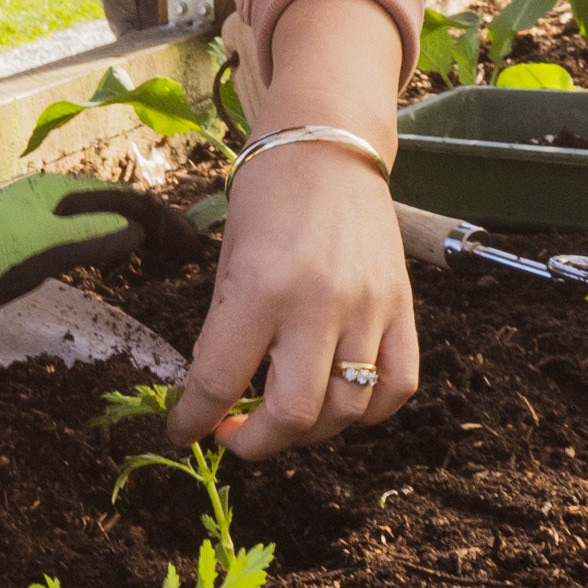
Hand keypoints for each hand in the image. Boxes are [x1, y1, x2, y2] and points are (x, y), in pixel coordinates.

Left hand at [0, 172, 179, 332]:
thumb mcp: (46, 251)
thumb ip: (92, 237)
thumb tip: (137, 232)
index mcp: (62, 195)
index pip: (129, 200)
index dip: (163, 220)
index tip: (190, 243)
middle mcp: (51, 195)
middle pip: (115, 202)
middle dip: (152, 222)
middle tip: (179, 250)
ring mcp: (34, 210)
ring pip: (96, 213)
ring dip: (128, 228)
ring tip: (153, 253)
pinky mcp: (19, 228)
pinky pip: (77, 226)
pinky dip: (103, 237)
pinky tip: (103, 255)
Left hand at [174, 140, 416, 460]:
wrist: (329, 144)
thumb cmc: (267, 196)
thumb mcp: (229, 261)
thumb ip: (225, 332)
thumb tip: (216, 397)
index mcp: (260, 289)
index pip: (219, 382)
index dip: (193, 421)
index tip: (185, 430)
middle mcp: (319, 304)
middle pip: (292, 417)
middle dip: (255, 443)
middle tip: (236, 433)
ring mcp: (369, 308)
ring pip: (346, 411)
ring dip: (310, 432)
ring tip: (285, 414)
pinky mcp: (403, 307)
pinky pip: (397, 386)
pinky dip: (370, 411)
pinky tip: (341, 400)